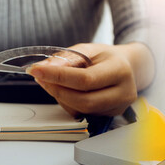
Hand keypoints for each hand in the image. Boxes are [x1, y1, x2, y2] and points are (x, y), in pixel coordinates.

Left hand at [27, 43, 150, 116]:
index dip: (58, 76)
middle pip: (84, 100)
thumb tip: (44, 67)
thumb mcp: (89, 49)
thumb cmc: (107, 57)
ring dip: (60, 97)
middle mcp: (123, 92)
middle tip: (41, 78)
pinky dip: (68, 103)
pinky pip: (83, 114)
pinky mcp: (110, 116)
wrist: (128, 68)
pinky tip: (65, 91)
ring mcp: (118, 107)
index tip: (37, 70)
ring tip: (50, 82)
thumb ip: (67, 57)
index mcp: (120, 70)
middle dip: (57, 90)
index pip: (85, 79)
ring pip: (82, 110)